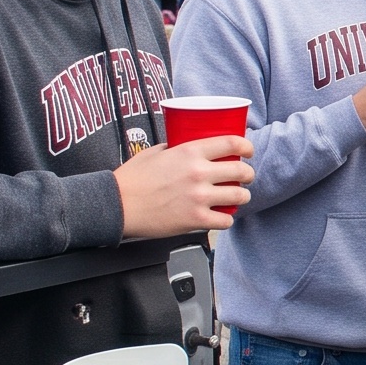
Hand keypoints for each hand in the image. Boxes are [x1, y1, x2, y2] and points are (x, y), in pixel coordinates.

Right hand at [114, 134, 252, 236]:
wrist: (117, 205)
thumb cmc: (132, 179)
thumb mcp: (155, 152)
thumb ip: (175, 148)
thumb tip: (187, 146)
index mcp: (189, 152)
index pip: (231, 143)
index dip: (246, 147)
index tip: (247, 152)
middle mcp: (198, 173)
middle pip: (241, 171)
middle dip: (248, 175)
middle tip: (245, 177)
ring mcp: (199, 197)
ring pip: (240, 196)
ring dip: (242, 197)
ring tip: (237, 197)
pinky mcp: (195, 219)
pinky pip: (226, 220)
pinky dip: (227, 219)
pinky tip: (222, 217)